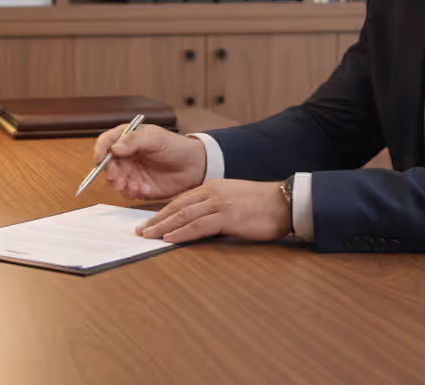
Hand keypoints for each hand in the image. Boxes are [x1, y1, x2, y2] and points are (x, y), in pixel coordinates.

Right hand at [92, 124, 206, 199]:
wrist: (194, 166)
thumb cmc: (176, 147)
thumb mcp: (156, 138)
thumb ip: (134, 141)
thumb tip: (114, 148)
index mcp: (128, 138)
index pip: (106, 142)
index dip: (100, 150)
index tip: (100, 159)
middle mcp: (125, 155)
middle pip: (107, 163)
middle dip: (110, 171)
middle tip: (117, 176)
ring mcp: (131, 171)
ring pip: (114, 179)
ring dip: (118, 183)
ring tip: (131, 184)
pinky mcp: (137, 186)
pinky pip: (126, 191)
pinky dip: (130, 191)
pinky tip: (141, 188)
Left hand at [136, 179, 290, 243]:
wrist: (284, 203)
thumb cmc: (261, 205)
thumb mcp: (233, 200)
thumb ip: (215, 208)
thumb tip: (198, 223)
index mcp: (212, 187)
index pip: (180, 200)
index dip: (162, 211)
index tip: (149, 221)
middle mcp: (212, 192)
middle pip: (176, 206)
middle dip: (156, 219)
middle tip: (140, 230)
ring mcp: (219, 204)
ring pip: (183, 215)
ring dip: (163, 226)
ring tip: (148, 236)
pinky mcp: (227, 217)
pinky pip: (198, 226)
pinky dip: (181, 232)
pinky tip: (169, 238)